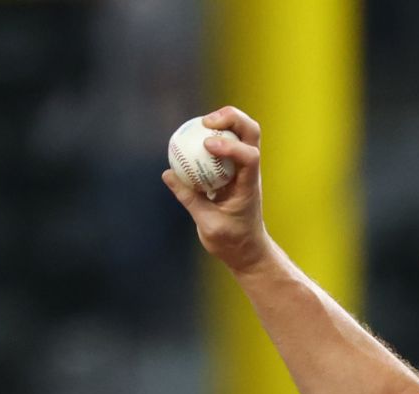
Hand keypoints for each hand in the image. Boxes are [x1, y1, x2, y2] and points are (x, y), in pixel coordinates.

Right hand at [162, 106, 272, 273]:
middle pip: (250, 131)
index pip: (249, 157)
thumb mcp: (208, 225)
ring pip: (241, 132)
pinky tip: (190, 137)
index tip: (207, 144)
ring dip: (223, 121)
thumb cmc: (232, 242)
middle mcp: (249, 171)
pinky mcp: (233, 169)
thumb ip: (189, 198)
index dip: (231, 145)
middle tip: (205, 122)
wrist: (246, 249)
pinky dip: (210, 135)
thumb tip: (168, 173)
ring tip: (198, 124)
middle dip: (231, 118)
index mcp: (249, 186)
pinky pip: (225, 143)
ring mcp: (243, 167)